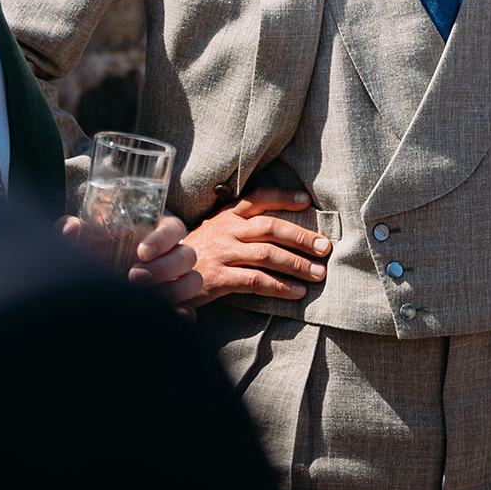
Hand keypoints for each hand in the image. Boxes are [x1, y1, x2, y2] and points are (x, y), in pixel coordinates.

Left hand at [55, 213, 203, 317]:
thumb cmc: (90, 261)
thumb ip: (68, 234)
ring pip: (194, 280)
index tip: (141, 251)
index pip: (173, 228)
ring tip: (146, 297)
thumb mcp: (79, 247)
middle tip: (134, 277)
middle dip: (164, 267)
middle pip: (187, 255)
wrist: (88, 297)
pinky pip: (191, 311)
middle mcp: (169, 256)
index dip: (162, 238)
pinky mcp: (177, 306)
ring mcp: (175, 282)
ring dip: (174, 289)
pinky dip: (183, 314)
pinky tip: (166, 315)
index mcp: (152, 233)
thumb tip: (72, 225)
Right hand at [179, 187, 329, 307]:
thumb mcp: (217, 229)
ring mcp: (222, 253)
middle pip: (270, 228)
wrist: (165, 273)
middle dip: (301, 237)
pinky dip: (280, 287)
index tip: (307, 201)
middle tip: (325, 247)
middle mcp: (226, 230)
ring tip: (318, 273)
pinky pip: (256, 281)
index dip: (283, 197)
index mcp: (227, 214)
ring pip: (267, 255)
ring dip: (297, 265)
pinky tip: (297, 292)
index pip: (258, 198)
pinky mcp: (219, 278)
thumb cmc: (201, 251)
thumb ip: (243, 224)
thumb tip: (283, 228)